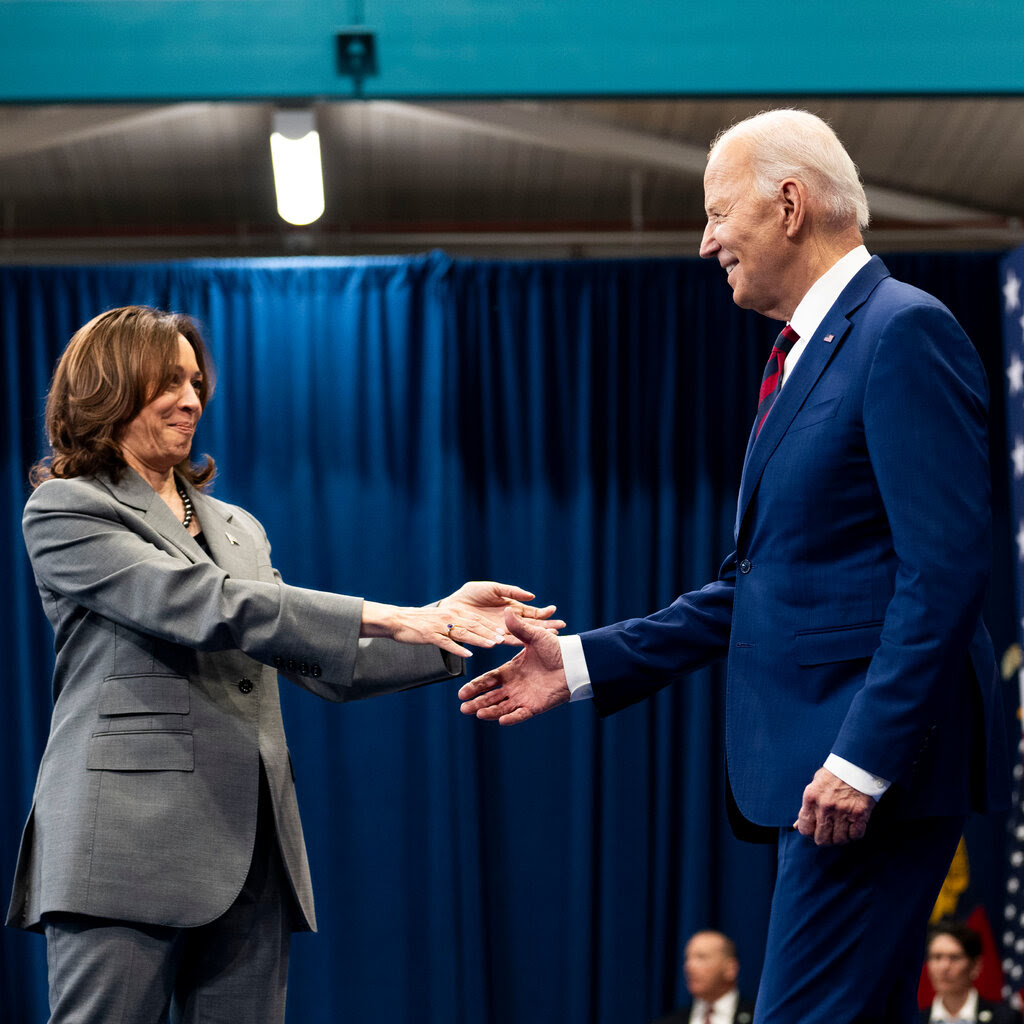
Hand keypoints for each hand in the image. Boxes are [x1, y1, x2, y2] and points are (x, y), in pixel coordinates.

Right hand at [361, 600, 505, 657]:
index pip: (476, 618)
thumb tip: (472, 630)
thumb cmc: (421, 622)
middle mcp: (449, 616)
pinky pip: (446, 642)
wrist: (399, 620)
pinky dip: (458, 648)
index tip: (505, 632)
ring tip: (492, 645)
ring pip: (463, 632)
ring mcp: (440, 626)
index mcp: (453, 612)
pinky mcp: (430, 635)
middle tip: (505, 639)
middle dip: (490, 632)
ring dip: (479, 639)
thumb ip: (456, 624)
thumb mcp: (441, 619)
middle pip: (474, 624)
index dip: (491, 625)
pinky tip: (468, 654)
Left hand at [437, 581, 564, 645]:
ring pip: (518, 635)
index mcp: (511, 609)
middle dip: (545, 627)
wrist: (451, 606)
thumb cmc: (471, 595)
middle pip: (530, 626)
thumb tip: (532, 596)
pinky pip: (499, 639)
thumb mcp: (494, 588)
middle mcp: (507, 622)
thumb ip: (512, 592)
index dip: (544, 614)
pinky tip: (518, 642)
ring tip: (545, 638)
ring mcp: (498, 630)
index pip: (532, 614)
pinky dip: (509, 641)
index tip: (556, 613)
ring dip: (532, 636)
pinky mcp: (486, 636)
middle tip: (560, 630)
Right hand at [458, 607, 569, 723]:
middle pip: (491, 696)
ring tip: (478, 713)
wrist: (575, 663)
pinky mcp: (536, 706)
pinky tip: (501, 720)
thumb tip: (506, 610)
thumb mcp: (535, 636)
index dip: (475, 686)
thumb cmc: (557, 648)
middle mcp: (515, 686)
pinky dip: (512, 718)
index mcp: (511, 670)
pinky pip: (521, 715)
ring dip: (490, 711)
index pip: (488, 680)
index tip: (462, 692)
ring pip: (502, 707)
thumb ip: (519, 627)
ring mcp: (524, 697)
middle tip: (463, 708)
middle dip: (477, 702)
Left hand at [794, 767, 874, 845]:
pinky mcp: (860, 814)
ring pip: (839, 840)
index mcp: (811, 798)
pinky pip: (855, 836)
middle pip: (822, 839)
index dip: (809, 833)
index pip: (805, 829)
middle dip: (824, 839)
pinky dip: (854, 835)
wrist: (856, 764)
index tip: (814, 830)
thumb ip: (806, 807)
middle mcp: (825, 807)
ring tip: (841, 830)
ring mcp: (843, 811)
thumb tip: (796, 826)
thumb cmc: (833, 775)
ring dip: (840, 838)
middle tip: (829, 833)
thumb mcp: (814, 786)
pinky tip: (852, 827)